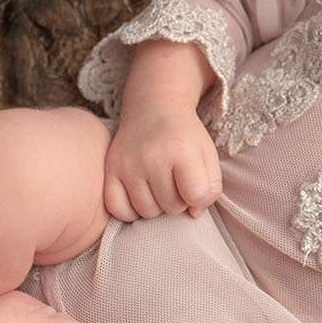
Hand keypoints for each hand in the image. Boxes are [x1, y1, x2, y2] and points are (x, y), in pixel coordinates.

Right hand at [105, 105, 220, 220]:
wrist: (153, 109)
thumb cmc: (184, 137)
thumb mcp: (208, 155)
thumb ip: (210, 187)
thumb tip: (193, 213)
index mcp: (182, 150)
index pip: (196, 196)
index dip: (200, 197)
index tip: (195, 184)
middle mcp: (152, 157)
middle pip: (171, 207)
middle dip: (178, 200)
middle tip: (175, 182)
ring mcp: (128, 164)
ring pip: (146, 211)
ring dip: (156, 206)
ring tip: (158, 187)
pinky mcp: (111, 169)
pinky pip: (118, 209)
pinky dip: (130, 210)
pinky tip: (139, 195)